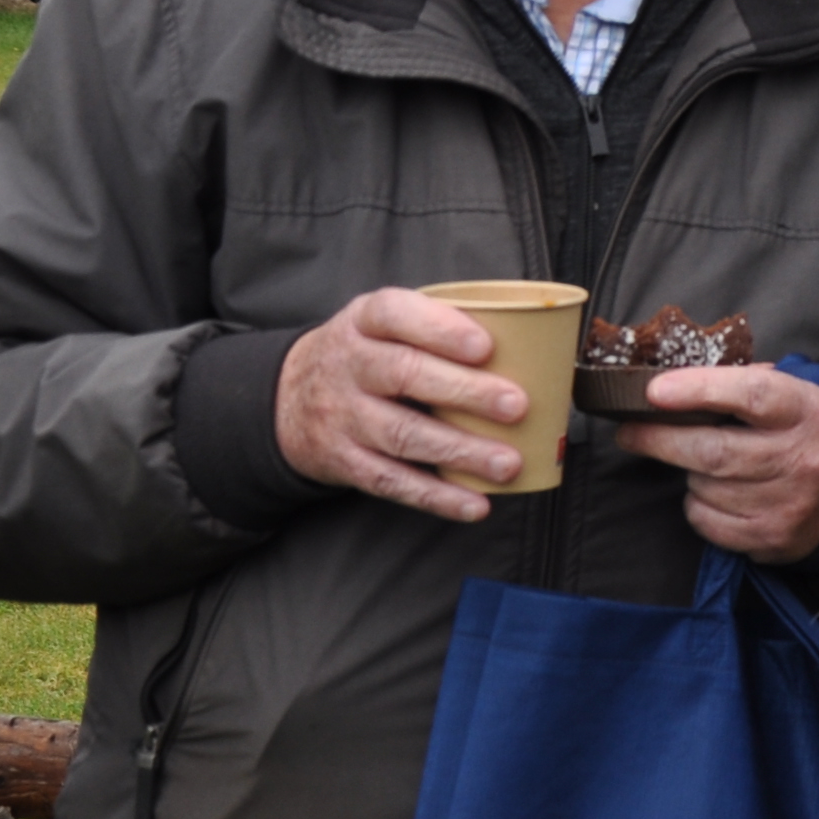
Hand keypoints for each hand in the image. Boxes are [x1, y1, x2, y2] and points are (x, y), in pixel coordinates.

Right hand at [275, 289, 533, 519]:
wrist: (285, 398)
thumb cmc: (367, 353)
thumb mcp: (383, 323)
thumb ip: (437, 325)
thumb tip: (533, 346)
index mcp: (364, 320)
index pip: (395, 314)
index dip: (440, 329)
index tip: (485, 346)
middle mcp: (348, 364)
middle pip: (404, 374)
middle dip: (465, 392)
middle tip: (517, 406)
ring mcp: (342, 415)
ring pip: (402, 435)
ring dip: (460, 452)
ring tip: (508, 463)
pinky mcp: (342, 460)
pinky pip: (391, 480)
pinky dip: (436, 497)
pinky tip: (475, 504)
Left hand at [619, 366, 818, 565]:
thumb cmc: (802, 433)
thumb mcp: (792, 394)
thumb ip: (742, 383)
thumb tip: (672, 381)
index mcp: (806, 411)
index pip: (751, 394)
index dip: (698, 390)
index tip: (654, 391)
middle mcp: (802, 458)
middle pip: (714, 451)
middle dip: (660, 440)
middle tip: (630, 432)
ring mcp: (787, 503)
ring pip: (704, 487)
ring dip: (689, 473)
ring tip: (702, 464)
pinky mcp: (770, 537)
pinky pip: (706, 520)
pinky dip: (698, 505)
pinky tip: (715, 494)